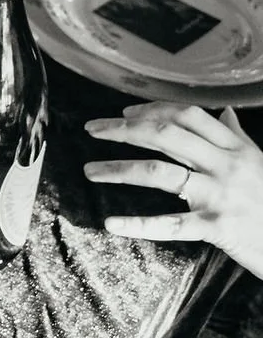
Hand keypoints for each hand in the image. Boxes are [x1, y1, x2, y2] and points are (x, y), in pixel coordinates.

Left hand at [85, 103, 262, 278]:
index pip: (187, 115)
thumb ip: (238, 137)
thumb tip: (225, 114)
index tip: (124, 113)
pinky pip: (170, 224)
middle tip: (92, 130)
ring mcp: (220, 195)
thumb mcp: (260, 162)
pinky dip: (138, 225)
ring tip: (90, 171)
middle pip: (166, 135)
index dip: (152, 110)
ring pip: (160, 173)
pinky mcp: (217, 228)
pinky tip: (111, 224)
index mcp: (235, 147)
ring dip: (118, 169)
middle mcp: (226, 165)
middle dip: (123, 130)